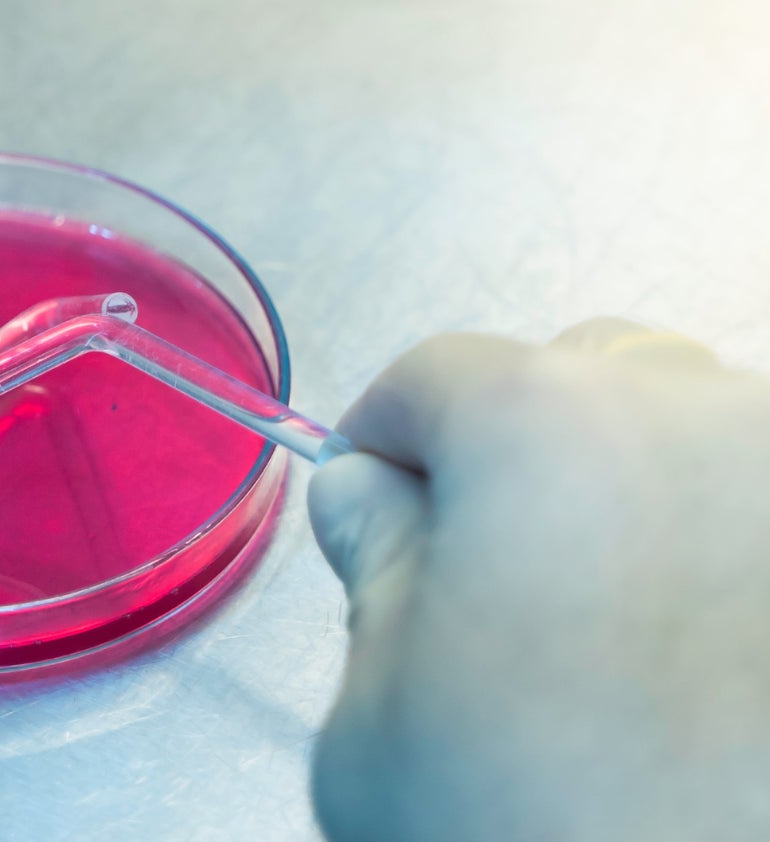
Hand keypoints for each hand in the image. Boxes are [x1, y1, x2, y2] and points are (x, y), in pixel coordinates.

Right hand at [308, 320, 769, 841]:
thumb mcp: (381, 725)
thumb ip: (370, 571)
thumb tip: (374, 502)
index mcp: (543, 425)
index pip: (434, 379)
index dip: (389, 448)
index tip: (379, 509)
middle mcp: (698, 422)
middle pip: (585, 375)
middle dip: (535, 453)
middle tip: (512, 584)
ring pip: (705, 435)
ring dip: (653, 500)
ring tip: (635, 637)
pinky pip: (766, 521)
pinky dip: (741, 565)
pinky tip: (724, 668)